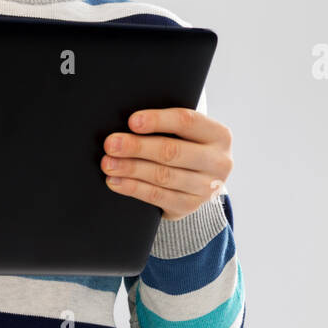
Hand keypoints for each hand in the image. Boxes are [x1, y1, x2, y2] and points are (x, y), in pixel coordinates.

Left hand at [100, 108, 232, 221]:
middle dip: (137, 147)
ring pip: (163, 176)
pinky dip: (133, 188)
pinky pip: (158, 196)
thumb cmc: (186, 147)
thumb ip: (166, 126)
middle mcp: (218, 162)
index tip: (132, 121)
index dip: (158, 120)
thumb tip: (130, 124)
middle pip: (172, 151)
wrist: (199, 181)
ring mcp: (206, 187)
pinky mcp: (190, 206)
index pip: (187, 122)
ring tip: (108, 164)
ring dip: (131, 169)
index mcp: (219, 135)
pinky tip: (116, 181)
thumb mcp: (187, 133)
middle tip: (111, 144)